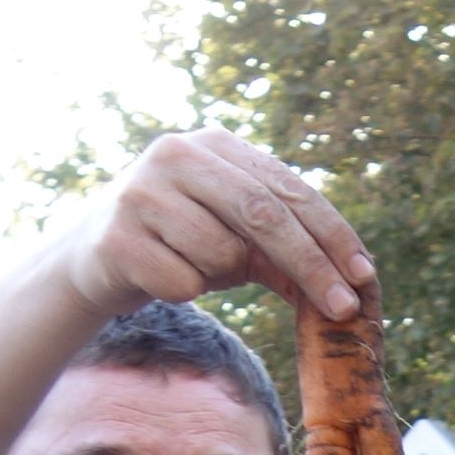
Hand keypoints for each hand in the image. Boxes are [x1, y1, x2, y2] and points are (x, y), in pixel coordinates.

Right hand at [59, 129, 373, 326]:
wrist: (90, 259)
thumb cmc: (179, 244)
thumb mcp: (236, 238)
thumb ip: (286, 250)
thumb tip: (352, 283)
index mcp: (214, 145)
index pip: (289, 189)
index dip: (332, 234)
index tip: (364, 275)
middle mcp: (176, 155)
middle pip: (264, 214)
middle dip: (310, 265)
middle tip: (343, 309)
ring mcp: (141, 191)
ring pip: (222, 255)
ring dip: (221, 277)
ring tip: (190, 264)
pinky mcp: (117, 235)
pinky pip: (184, 283)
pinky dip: (184, 291)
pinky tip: (159, 275)